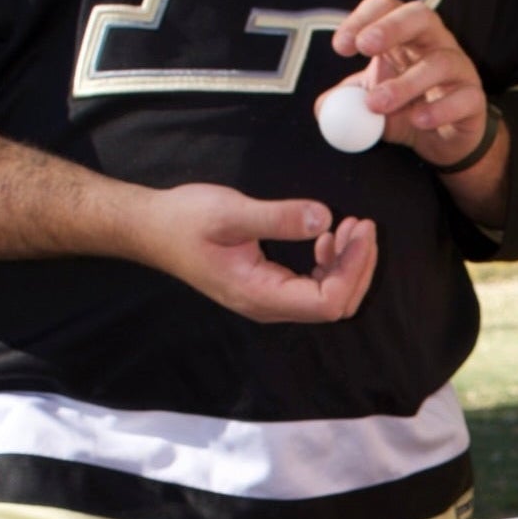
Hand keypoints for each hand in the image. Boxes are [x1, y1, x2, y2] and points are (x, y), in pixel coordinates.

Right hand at [139, 183, 376, 322]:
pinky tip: (328, 236)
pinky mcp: (271, 287)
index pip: (328, 302)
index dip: (353, 269)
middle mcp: (271, 306)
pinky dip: (329, 263)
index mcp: (262, 296)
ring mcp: (272, 299)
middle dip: (357, 266)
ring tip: (351, 226)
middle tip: (364, 225)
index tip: (360, 231)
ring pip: (328, 296)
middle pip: (336, 304)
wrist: (153, 229)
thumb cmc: (185, 220)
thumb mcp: (231, 212)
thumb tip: (323, 218)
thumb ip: (278, 217)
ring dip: (346, 264)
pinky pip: (313, 286)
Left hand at [328, 0, 492, 168]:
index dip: (362, 19)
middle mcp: (435, 43)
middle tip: (365, 48)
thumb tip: (323, 109)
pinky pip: (462, 98)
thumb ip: (347, 102)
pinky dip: (439, 109)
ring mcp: (459, 69)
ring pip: (439, 62)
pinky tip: (417, 121)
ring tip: (378, 105)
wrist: (445, 143)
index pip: (386, 7)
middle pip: (419, 17)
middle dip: (391, 28)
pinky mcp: (474, 100)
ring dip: (406, 83)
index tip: (341, 47)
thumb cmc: (408, 111)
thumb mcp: (372, 103)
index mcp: (406, 34)